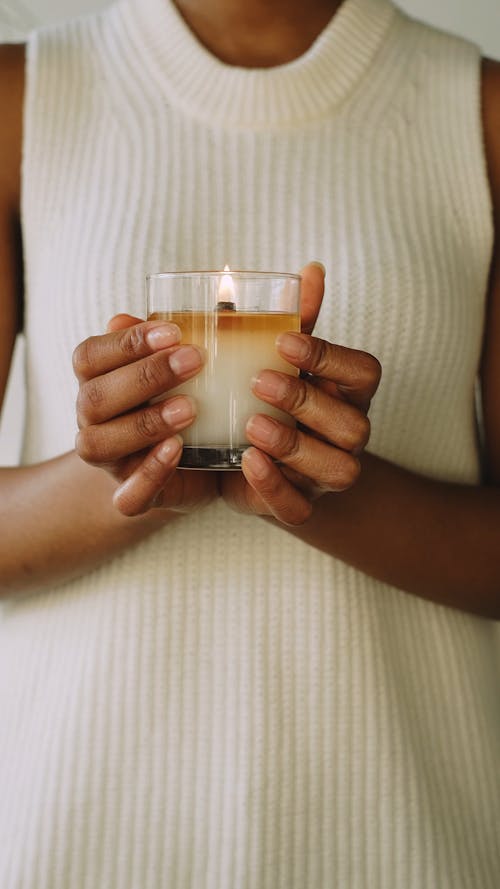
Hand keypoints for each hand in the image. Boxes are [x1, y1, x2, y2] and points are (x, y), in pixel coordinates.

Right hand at [73, 314, 217, 514]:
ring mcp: (110, 462)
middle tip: (194, 360)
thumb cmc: (184, 400)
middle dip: (143, 377)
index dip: (125, 343)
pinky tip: (178, 450)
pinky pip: (127, 496)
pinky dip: (150, 474)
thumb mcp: (180, 368)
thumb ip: (168, 342)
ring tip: (190, 408)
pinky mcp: (134, 496)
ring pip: (98, 445)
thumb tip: (148, 314)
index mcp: (98, 382)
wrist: (196, 465)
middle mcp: (94, 421)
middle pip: (94, 398)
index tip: (174, 331)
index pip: (89, 356)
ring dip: (144, 423)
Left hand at [220, 263, 380, 524]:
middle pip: (354, 424)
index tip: (285, 340)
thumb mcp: (282, 360)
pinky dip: (275, 488)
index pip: (364, 372)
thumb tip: (310, 270)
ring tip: (251, 426)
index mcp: (347, 393)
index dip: (331, 357)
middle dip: (307, 401)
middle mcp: (347, 435)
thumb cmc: (272, 400)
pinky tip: (247, 463)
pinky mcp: (300, 505)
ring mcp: (327, 474)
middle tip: (259, 380)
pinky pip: (299, 508)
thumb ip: (296, 319)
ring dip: (295, 446)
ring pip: (337, 469)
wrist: (254, 464)